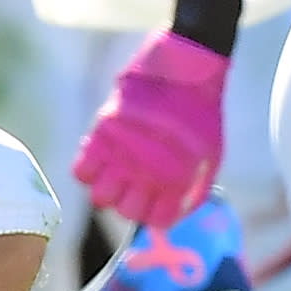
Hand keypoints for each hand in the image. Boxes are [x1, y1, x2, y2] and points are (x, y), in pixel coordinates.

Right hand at [71, 28, 232, 227]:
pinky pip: (81, 171)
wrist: (185, 70)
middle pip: (125, 212)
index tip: (153, 199)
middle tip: (131, 183)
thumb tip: (171, 216)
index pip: (156, 220)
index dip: (153, 213)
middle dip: (127, 202)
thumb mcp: (209, 157)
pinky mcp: (104, 134)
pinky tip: (99, 159)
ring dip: (106, 190)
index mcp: (178, 182)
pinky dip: (86, 171)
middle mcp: (149, 174)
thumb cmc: (200, 114)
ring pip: (100, 197)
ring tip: (113, 172)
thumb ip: (191, 190)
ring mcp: (124, 155)